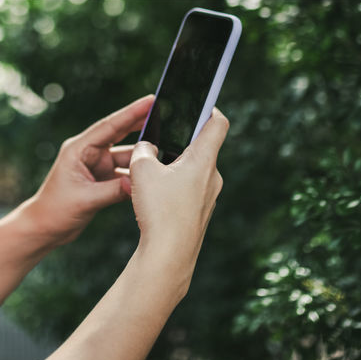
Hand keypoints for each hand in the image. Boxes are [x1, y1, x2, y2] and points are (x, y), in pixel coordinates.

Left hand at [20, 94, 153, 248]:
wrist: (45, 228)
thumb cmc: (55, 210)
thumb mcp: (85, 199)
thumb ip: (113, 190)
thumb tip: (139, 183)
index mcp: (79, 149)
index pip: (109, 126)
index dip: (131, 113)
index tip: (150, 101)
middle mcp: (89, 153)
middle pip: (119, 134)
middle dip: (140, 123)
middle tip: (162, 112)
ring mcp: (96, 166)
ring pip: (125, 156)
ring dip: (141, 156)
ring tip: (164, 152)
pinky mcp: (102, 180)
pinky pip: (125, 173)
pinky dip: (137, 174)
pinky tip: (152, 173)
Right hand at [129, 109, 226, 269]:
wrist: (169, 256)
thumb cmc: (159, 210)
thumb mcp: (142, 170)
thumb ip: (144, 150)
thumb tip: (148, 147)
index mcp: (204, 159)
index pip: (218, 123)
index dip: (209, 109)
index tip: (199, 103)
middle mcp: (212, 176)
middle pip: (202, 148)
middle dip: (181, 141)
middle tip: (162, 138)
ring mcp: (208, 197)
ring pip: (193, 171)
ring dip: (175, 166)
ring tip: (151, 172)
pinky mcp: (200, 213)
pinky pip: (189, 191)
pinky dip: (174, 187)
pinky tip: (155, 196)